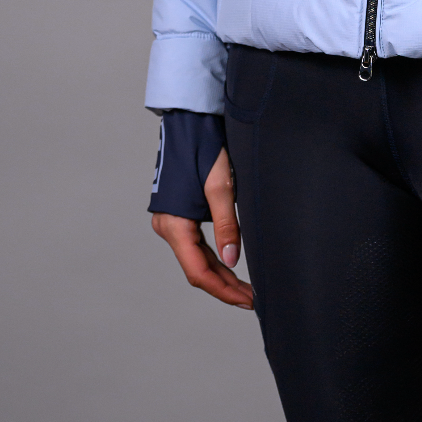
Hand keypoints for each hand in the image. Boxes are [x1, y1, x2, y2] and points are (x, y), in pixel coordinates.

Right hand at [151, 147, 253, 309]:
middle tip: (253, 298)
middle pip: (197, 268)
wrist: (190, 120)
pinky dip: (213, 257)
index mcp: (174, 223)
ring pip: (197, 258)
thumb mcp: (221, 186)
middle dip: (225, 286)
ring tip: (246, 286)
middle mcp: (168, 225)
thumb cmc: (205, 147)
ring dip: (220, 274)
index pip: (198, 272)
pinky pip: (196, 244)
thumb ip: (227, 225)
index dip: (223, 290)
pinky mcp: (180, 212)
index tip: (247, 300)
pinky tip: (231, 263)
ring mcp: (172, 220)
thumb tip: (232, 261)